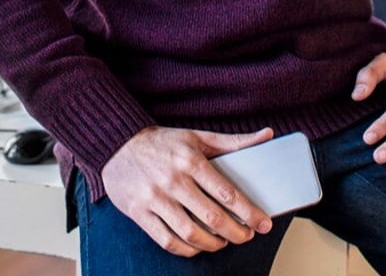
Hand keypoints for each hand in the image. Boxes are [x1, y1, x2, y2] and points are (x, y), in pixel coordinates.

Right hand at [101, 126, 273, 256]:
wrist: (118, 145)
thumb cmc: (163, 142)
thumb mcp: (198, 135)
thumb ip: (233, 141)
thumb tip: (267, 135)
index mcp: (191, 160)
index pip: (226, 192)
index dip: (248, 211)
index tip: (263, 223)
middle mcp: (174, 180)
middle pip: (211, 216)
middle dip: (235, 232)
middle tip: (248, 236)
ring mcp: (155, 199)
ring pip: (190, 232)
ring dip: (212, 243)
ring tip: (224, 242)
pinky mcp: (139, 213)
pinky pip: (166, 240)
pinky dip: (186, 249)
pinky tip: (198, 247)